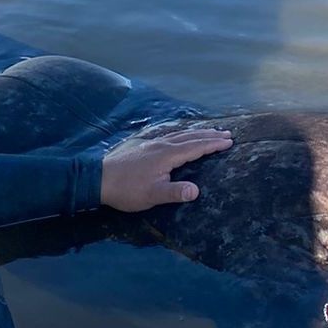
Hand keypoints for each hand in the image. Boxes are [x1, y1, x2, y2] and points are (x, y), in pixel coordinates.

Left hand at [100, 125, 231, 211]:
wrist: (98, 179)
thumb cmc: (127, 190)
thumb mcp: (152, 196)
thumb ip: (175, 193)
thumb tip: (197, 191)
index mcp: (167, 155)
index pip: (196, 147)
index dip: (213, 144)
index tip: (229, 142)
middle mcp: (162, 144)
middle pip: (191, 137)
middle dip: (210, 135)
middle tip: (227, 134)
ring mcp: (153, 143)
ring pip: (181, 134)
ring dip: (198, 133)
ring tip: (210, 132)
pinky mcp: (145, 145)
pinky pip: (171, 135)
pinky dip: (184, 134)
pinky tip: (181, 136)